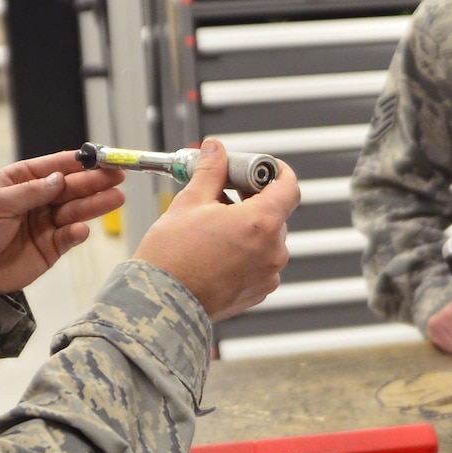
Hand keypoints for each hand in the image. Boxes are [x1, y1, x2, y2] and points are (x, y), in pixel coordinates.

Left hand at [0, 150, 125, 294]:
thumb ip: (28, 192)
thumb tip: (58, 180)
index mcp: (21, 181)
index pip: (54, 167)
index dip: (78, 163)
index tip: (100, 159)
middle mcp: (38, 199)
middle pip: (71, 188)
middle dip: (94, 182)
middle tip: (117, 177)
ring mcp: (46, 223)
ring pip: (76, 210)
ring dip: (95, 204)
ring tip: (116, 198)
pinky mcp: (51, 247)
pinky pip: (69, 237)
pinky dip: (77, 233)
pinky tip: (83, 229)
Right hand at [134, 140, 300, 319]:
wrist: (161, 303)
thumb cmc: (173, 256)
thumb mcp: (191, 202)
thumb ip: (211, 170)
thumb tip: (216, 149)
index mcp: (262, 223)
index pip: (289, 187)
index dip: (277, 172)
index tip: (263, 169)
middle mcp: (273, 251)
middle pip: (274, 213)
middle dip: (251, 201)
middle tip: (222, 196)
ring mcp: (268, 274)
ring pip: (266, 239)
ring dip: (247, 228)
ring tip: (214, 229)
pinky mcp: (259, 292)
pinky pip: (260, 263)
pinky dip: (245, 253)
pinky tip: (217, 253)